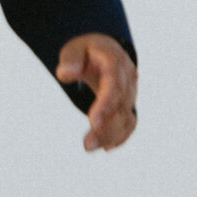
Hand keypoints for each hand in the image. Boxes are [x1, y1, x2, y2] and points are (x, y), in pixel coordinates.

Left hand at [55, 33, 138, 151]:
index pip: (114, 84)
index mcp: (115, 61)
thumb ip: (70, 59)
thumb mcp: (74, 49)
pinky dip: (120, 136)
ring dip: (110, 135)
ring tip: (88, 147)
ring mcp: (131, 92)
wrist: (103, 51)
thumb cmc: (86, 52)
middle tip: (86, 144)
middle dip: (106, 126)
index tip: (94, 122)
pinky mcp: (128, 105)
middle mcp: (127, 78)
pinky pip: (130, 123)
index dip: (106, 103)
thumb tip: (65, 73)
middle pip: (121, 105)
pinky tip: (106, 147)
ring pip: (126, 117)